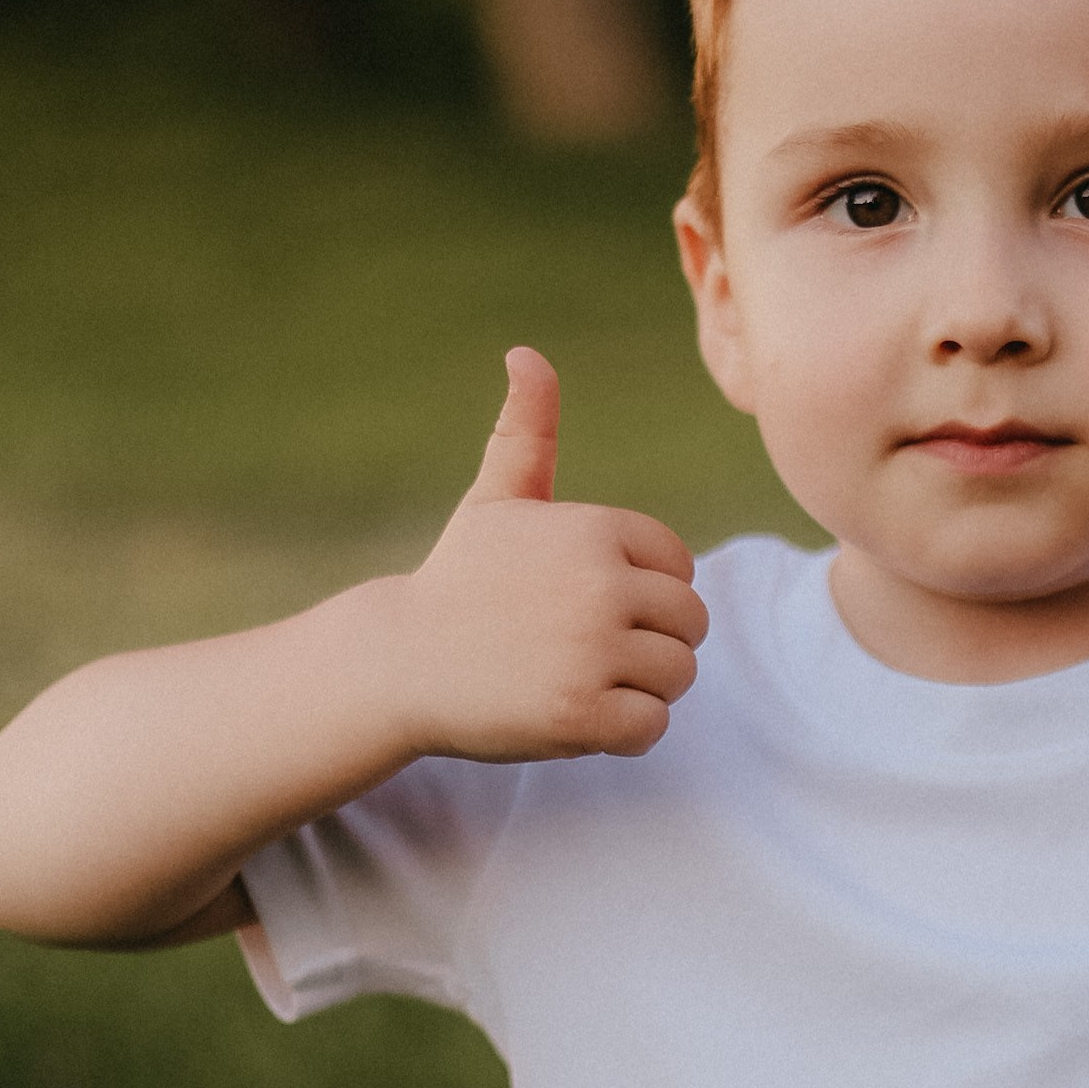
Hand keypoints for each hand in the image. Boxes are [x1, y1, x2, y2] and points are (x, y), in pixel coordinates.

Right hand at [392, 349, 705, 760]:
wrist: (398, 664)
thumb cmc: (458, 581)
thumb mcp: (496, 500)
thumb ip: (527, 432)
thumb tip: (526, 353)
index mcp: (595, 530)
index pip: (679, 569)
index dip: (642, 595)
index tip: (583, 604)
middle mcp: (600, 584)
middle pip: (689, 624)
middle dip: (648, 644)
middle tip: (580, 652)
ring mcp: (591, 651)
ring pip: (677, 676)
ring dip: (636, 690)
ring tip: (573, 679)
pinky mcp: (581, 713)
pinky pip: (651, 727)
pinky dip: (621, 734)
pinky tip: (570, 714)